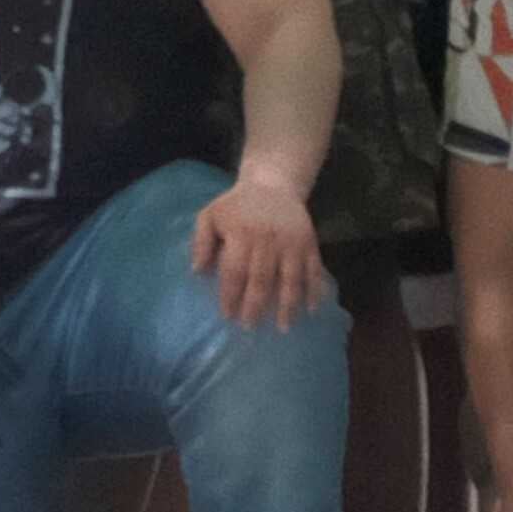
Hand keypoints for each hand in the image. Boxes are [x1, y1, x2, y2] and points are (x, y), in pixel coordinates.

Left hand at [192, 170, 329, 332]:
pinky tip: (311, 310)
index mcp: (241, 233)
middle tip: (250, 327)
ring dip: (287, 305)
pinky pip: (314, 270)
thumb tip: (198, 271)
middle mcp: (267, 239)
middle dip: (256, 306)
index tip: (227, 316)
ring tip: (283, 327)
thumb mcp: (210, 215)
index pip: (235, 270)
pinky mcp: (309, 243)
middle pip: (262, 279)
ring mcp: (291, 242)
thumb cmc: (237, 205)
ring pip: (290, 278)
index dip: (231, 295)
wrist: (273, 184)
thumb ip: (201, 242)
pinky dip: (314, 291)